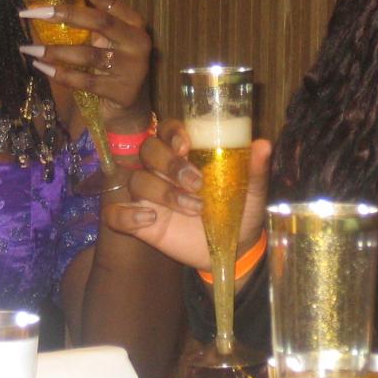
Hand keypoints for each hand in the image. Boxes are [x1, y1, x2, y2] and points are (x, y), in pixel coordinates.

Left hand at [18, 0, 151, 127]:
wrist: (132, 108)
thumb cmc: (113, 66)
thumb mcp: (109, 41)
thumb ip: (93, 23)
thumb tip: (52, 0)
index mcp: (134, 24)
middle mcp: (137, 42)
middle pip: (98, 21)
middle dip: (62, 14)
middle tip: (31, 12)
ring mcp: (131, 68)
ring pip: (87, 54)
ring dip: (53, 51)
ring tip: (27, 49)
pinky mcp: (121, 91)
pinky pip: (84, 80)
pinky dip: (60, 74)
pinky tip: (41, 67)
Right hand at [103, 118, 271, 269]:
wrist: (233, 248)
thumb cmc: (238, 210)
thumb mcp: (251, 191)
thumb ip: (253, 169)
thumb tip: (264, 145)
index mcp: (187, 154)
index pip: (167, 129)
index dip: (172, 133)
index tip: (187, 146)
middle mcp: (163, 170)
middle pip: (147, 150)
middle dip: (168, 163)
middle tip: (196, 183)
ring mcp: (149, 196)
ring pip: (135, 181)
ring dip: (162, 193)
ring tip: (192, 208)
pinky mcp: (139, 222)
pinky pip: (114, 214)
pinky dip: (125, 215)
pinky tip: (150, 221)